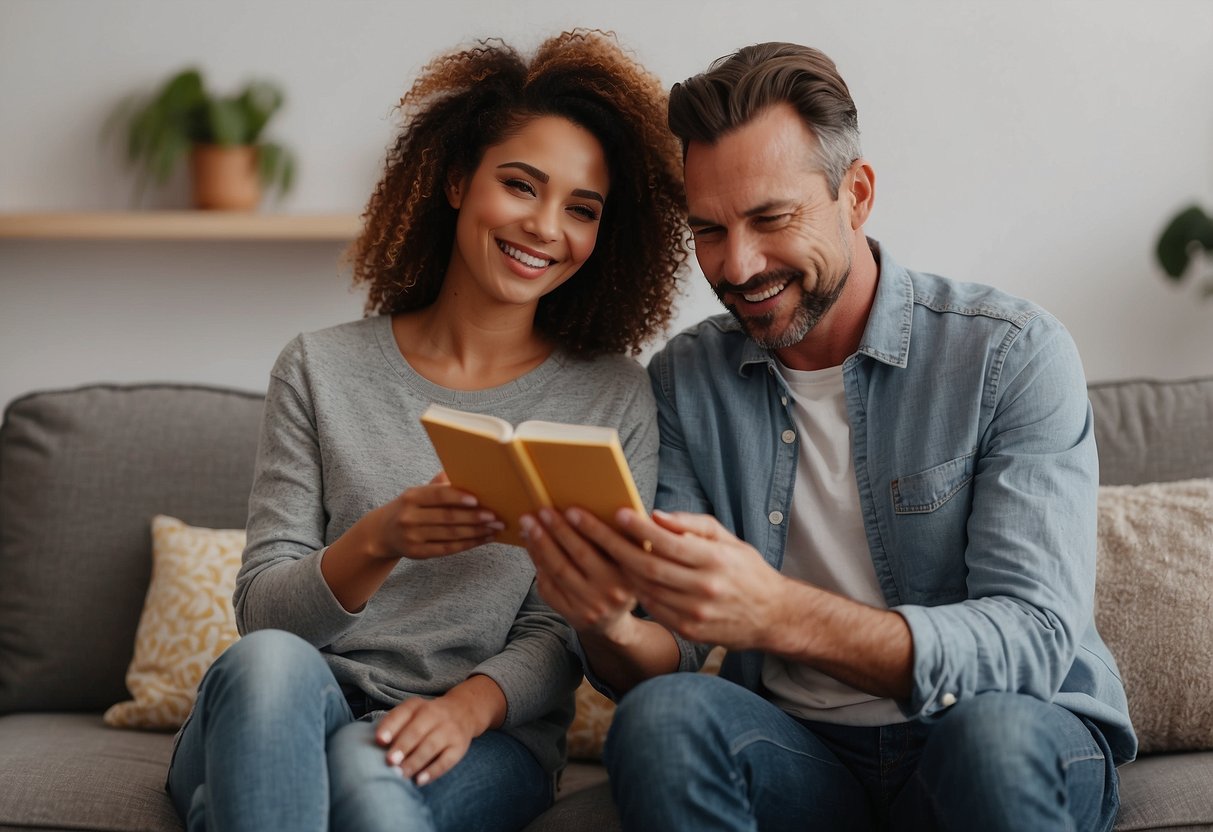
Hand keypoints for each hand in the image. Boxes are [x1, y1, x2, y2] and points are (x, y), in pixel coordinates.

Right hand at [373, 472, 503, 559]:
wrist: (382, 533)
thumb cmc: (409, 508)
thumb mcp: (417, 493)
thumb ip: (439, 484)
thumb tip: (467, 472)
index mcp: (411, 496)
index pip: (437, 495)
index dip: (458, 497)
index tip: (477, 500)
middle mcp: (409, 517)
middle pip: (447, 517)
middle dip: (475, 518)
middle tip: (496, 517)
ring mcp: (413, 537)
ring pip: (451, 535)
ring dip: (476, 532)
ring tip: (495, 528)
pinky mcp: (418, 553)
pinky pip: (448, 549)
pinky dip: (468, 544)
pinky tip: (483, 539)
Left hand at [375, 694, 477, 785]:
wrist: (463, 711)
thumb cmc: (426, 718)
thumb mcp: (412, 713)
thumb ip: (395, 726)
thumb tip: (379, 747)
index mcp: (417, 706)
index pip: (402, 714)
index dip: (390, 727)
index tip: (379, 740)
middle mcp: (435, 715)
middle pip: (417, 731)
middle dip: (403, 746)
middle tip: (390, 762)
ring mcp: (449, 730)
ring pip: (431, 746)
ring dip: (414, 762)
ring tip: (401, 775)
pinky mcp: (459, 746)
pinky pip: (446, 760)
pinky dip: (433, 771)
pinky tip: (420, 780)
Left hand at [521, 507, 638, 640]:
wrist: (613, 624)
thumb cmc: (620, 583)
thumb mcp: (630, 564)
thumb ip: (622, 541)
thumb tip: (599, 507)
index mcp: (628, 574)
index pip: (606, 546)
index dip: (588, 527)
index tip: (571, 509)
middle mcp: (609, 592)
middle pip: (577, 556)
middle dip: (557, 530)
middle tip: (542, 511)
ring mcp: (588, 606)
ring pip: (558, 571)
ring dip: (540, 544)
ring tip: (529, 525)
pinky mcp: (571, 615)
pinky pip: (549, 587)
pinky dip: (539, 565)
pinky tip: (532, 547)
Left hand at [577, 507, 786, 650]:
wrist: (772, 616)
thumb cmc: (747, 571)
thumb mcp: (729, 541)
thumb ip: (694, 526)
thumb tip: (657, 516)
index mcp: (716, 561)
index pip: (668, 542)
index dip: (640, 528)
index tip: (617, 513)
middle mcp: (705, 589)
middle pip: (648, 566)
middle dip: (612, 544)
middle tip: (588, 527)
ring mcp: (695, 614)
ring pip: (645, 588)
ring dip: (618, 568)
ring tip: (595, 547)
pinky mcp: (689, 631)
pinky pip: (652, 608)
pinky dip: (636, 590)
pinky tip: (622, 575)